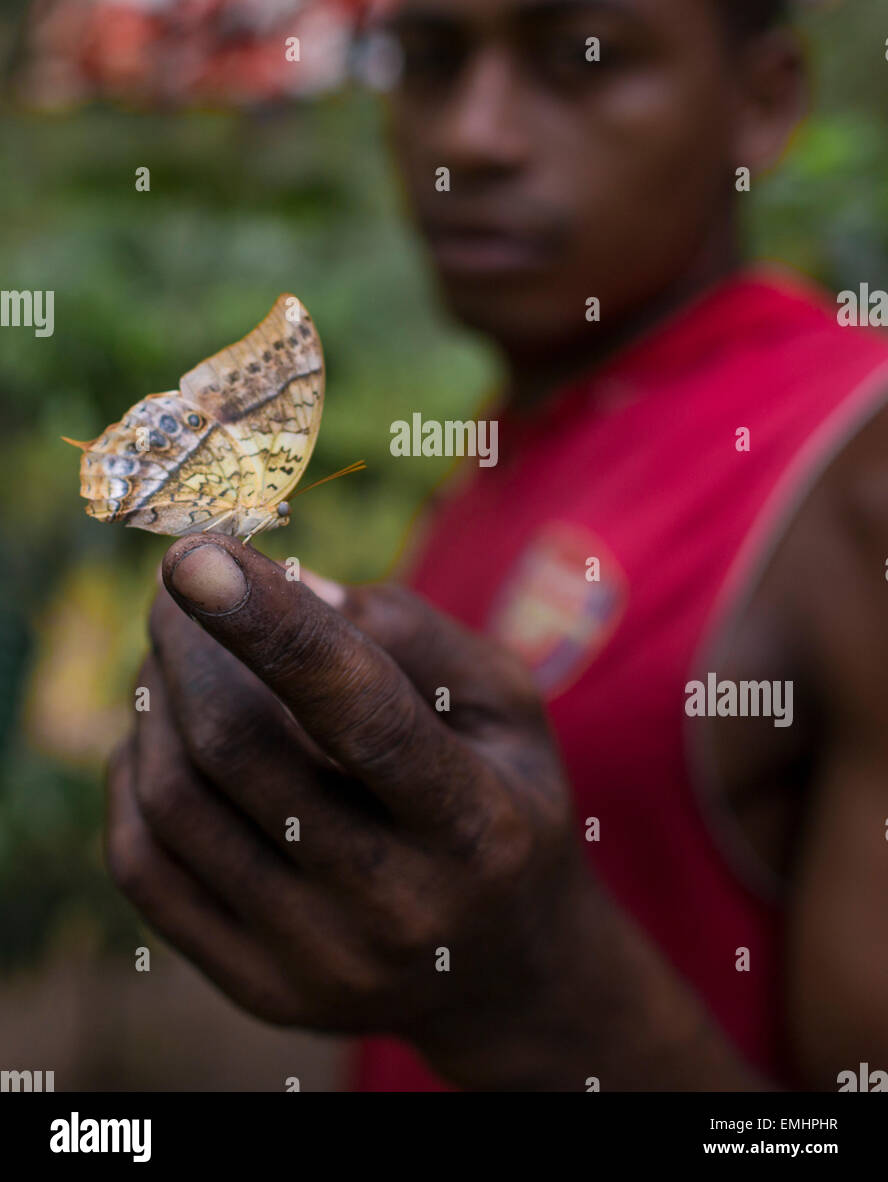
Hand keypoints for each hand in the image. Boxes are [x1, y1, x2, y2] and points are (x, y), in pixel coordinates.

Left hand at [105, 536, 598, 1087]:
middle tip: (177, 578)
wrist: (504, 972)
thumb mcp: (506, 702)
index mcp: (477, 826)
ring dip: (156, 698)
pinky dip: (135, 776)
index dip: (273, 625)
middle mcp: (397, 908)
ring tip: (176, 654)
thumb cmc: (506, 800)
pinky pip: (144, 868)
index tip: (194, 550)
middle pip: (239, 748)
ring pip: (176, 802)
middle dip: (187, 639)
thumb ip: (412, 631)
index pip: (362, 714)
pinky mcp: (257, 990)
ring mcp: (318, 963)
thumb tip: (289, 584)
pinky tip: (162, 737)